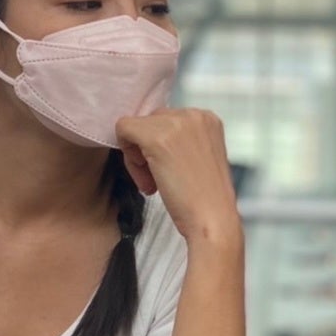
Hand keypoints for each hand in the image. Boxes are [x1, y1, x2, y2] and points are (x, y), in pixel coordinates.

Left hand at [114, 108, 239, 243]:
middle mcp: (194, 114)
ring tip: (154, 184)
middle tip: (159, 181)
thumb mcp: (200, 158)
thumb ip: (182, 142)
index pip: (167, 121)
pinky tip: (147, 181)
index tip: (170, 172)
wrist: (212, 221)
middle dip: (148, 151)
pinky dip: (128, 158)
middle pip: (151, 121)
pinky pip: (123, 130)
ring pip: (135, 127)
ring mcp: (176, 123)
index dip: (161, 148)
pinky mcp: (156, 137)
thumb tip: (146, 138)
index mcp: (207, 118)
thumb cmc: (205, 200)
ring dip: (137, 158)